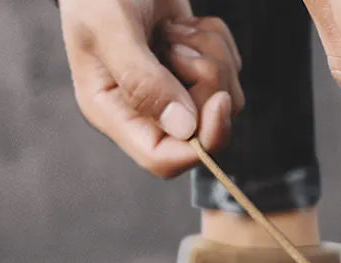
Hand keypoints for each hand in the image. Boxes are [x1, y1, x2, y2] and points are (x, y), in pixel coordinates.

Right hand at [59, 0, 244, 177]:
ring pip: (224, 100)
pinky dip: (216, 41)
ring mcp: (173, 91)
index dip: (197, 145)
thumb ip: (144, 81)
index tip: (217, 102)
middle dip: (207, 84)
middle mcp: (146, 111)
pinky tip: (185, 24)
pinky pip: (230, 72)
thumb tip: (184, 127)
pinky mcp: (195, 69)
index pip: (162, 159)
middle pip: (204, 132)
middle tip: (181, 45)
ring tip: (176, 31)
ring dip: (212, 58)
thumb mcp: (110, 27)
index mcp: (114, 112)